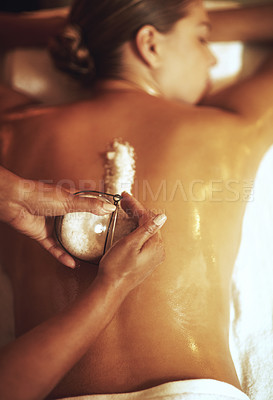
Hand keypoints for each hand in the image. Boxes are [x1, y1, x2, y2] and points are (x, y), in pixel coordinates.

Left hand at [0, 167, 115, 267]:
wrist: (15, 202)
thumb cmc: (39, 195)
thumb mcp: (69, 200)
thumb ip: (90, 205)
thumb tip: (110, 207)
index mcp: (69, 199)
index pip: (88, 204)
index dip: (99, 210)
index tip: (112, 218)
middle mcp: (61, 212)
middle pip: (78, 223)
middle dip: (89, 231)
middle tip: (103, 241)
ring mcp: (52, 224)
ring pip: (66, 238)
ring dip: (75, 246)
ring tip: (89, 255)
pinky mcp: (42, 235)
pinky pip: (54, 248)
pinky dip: (62, 256)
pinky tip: (71, 263)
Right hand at [97, 192, 166, 292]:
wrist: (111, 288)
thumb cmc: (117, 267)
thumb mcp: (130, 243)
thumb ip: (147, 229)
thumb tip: (162, 216)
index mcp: (156, 245)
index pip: (148, 218)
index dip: (136, 206)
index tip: (125, 196)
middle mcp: (157, 251)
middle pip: (148, 224)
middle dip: (136, 211)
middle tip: (123, 201)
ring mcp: (152, 257)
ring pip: (146, 231)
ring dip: (135, 219)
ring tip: (125, 209)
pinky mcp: (145, 261)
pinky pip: (144, 240)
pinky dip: (136, 230)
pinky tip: (129, 226)